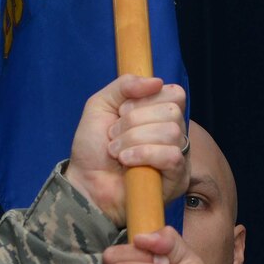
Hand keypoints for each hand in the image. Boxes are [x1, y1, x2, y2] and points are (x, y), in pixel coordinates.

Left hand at [65, 74, 189, 224]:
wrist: (84, 182)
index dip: (146, 99)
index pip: (174, 94)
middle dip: (134, 121)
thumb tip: (157, 81)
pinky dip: (144, 154)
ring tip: (116, 152)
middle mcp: (174, 133)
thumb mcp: (100, 105)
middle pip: (172, 112)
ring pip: (171, 132)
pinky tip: (126, 161)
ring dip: (134, 139)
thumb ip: (124, 85)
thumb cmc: (93, 147)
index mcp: (160, 114)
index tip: (122, 112)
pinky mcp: (177, 179)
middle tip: (113, 135)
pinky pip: (172, 156)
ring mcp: (178, 157)